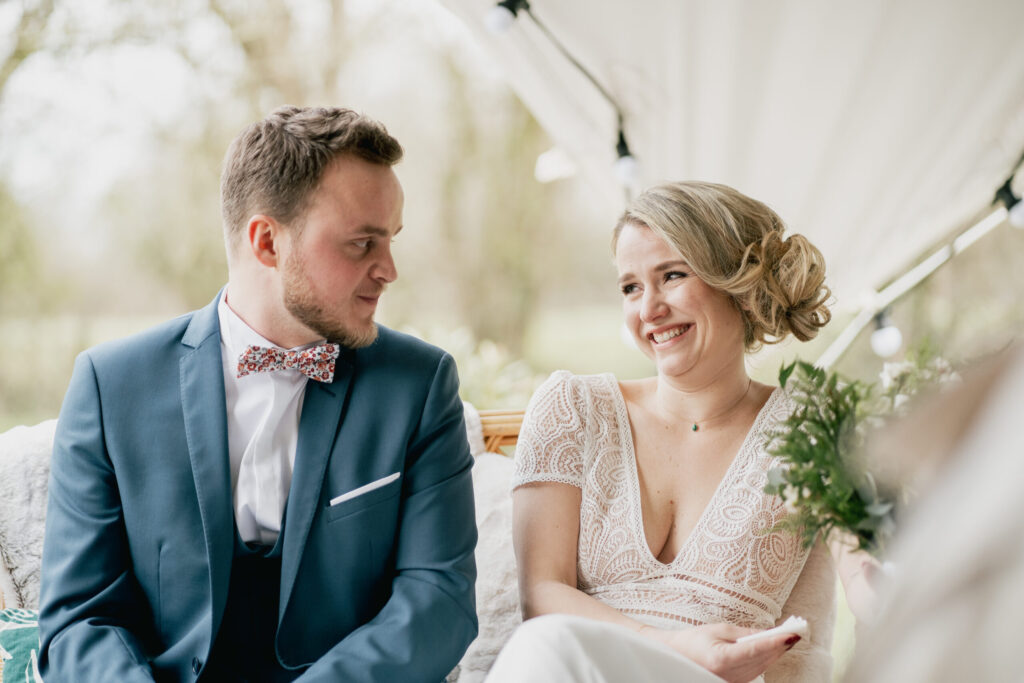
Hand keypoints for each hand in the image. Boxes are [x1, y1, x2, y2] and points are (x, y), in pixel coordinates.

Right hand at [640, 622, 798, 682]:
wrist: (673, 657)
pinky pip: (756, 672)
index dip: (777, 641)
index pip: (756, 649)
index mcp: (722, 659)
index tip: (793, 634)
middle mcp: (729, 675)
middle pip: (764, 659)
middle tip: (797, 630)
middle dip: (780, 645)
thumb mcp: (718, 629)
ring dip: (775, 652)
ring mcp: (731, 682)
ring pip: (762, 667)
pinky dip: (765, 660)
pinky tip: (773, 649)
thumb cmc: (692, 642)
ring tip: (788, 637)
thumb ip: (745, 633)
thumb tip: (768, 632)